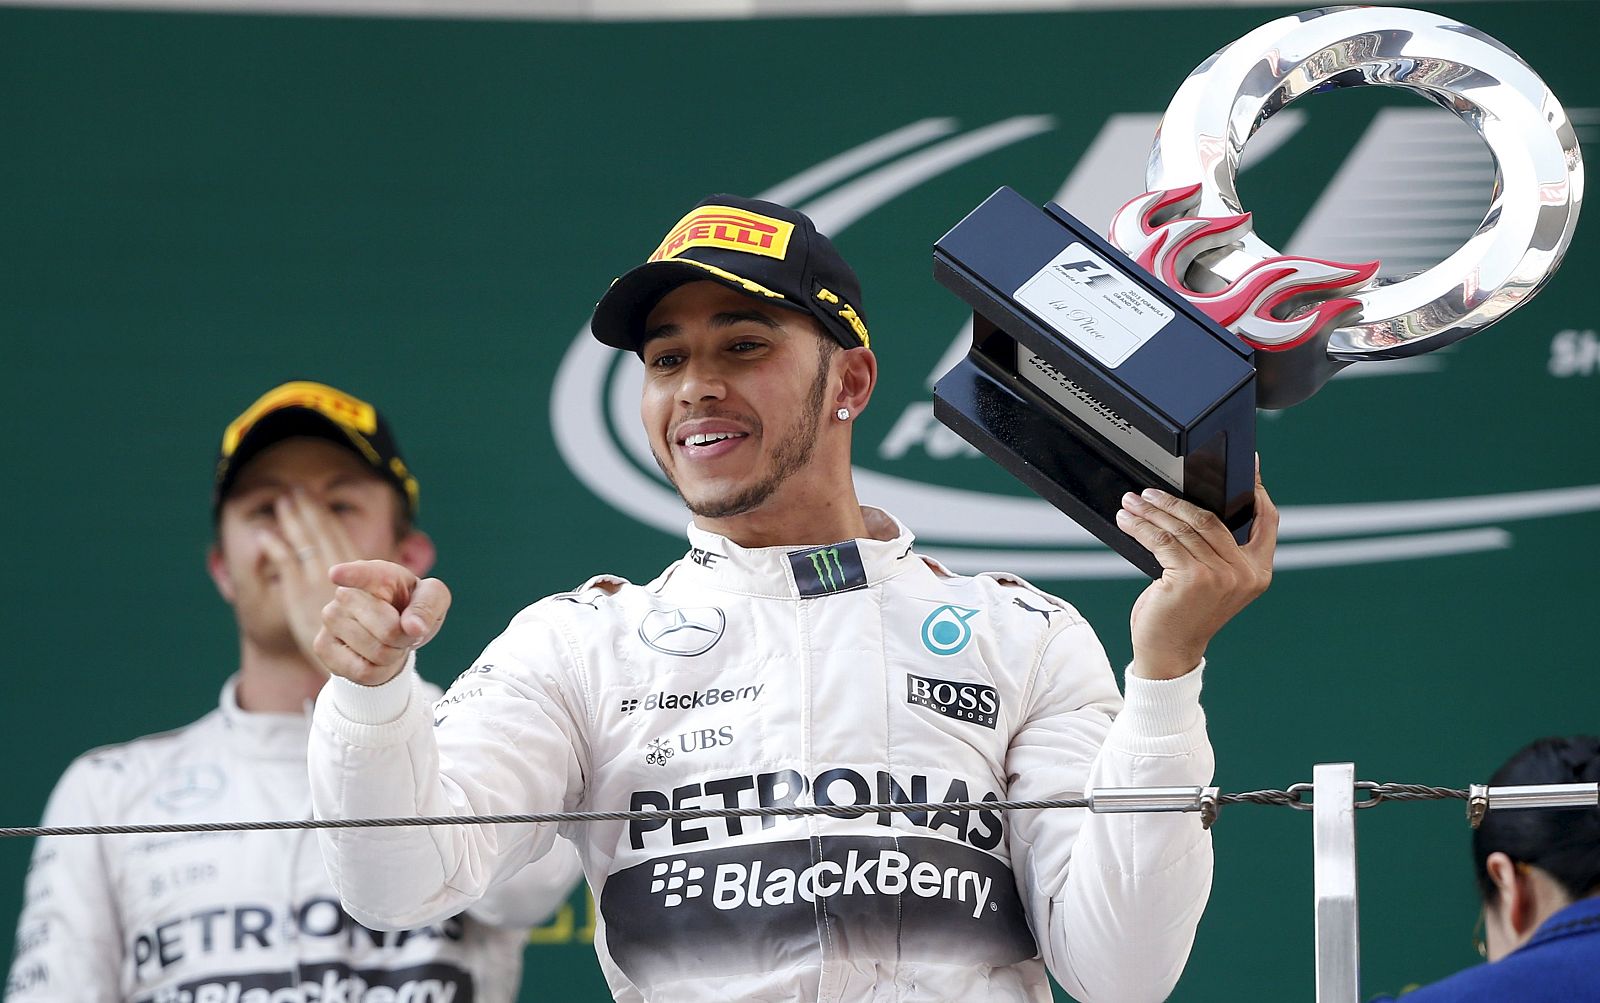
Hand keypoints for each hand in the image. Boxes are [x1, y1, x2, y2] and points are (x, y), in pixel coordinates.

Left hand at [258, 489, 362, 671]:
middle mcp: (336, 572)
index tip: (310, 496)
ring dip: (292, 520)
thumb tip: (340, 571)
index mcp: (354, 570)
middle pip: (319, 532)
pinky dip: (275, 547)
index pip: (335, 533)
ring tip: (282, 502)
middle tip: (294, 490)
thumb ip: (350, 583)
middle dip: (307, 510)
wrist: (354, 660)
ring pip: (303, 542)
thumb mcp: (361, 603)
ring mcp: (317, 582)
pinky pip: (286, 563)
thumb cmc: (360, 634)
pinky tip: (265, 535)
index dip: (322, 513)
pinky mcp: (299, 595)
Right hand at [314, 560, 451, 685]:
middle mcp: (346, 593)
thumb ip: (427, 606)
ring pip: (378, 654)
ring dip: (394, 655)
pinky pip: (363, 672)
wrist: (391, 631)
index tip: (337, 575)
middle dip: (406, 639)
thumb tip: (413, 628)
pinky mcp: (322, 646)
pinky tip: (374, 657)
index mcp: (377, 575)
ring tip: (388, 642)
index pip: (363, 574)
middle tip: (403, 631)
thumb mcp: (433, 599)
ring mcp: (331, 619)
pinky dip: (380, 672)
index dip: (351, 575)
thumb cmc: (412, 607)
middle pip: (389, 631)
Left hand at [1117, 459, 1278, 679]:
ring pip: (1183, 527)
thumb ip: (1218, 550)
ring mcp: (1221, 576)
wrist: (1169, 652)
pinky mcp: (1192, 578)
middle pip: (1211, 518)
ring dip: (1152, 510)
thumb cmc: (1185, 614)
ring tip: (1131, 502)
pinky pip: (1162, 540)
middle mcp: (1244, 572)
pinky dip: (1141, 526)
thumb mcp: (1213, 580)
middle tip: (1149, 491)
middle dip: (1175, 500)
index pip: (1266, 520)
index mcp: (1258, 570)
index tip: (1249, 463)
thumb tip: (1195, 506)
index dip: (1257, 488)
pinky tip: (1127, 520)